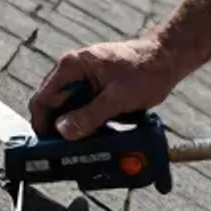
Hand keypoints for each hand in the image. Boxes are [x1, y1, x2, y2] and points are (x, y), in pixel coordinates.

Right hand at [28, 35, 182, 138]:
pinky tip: (97, 132)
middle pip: (54, 107)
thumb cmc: (146, 69)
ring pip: (68, 110)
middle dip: (59, 129)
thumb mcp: (118, 98)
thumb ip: (90, 116)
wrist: (168, 58)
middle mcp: (73, 71)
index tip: (46, 146)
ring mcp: (83, 79)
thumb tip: (64, 131)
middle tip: (67, 151)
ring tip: (85, 143)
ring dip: (74, 127)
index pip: (43, 99)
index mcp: (71, 66)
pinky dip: (86, 122)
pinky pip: (82, 108)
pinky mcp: (94, 87)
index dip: (42, 125)